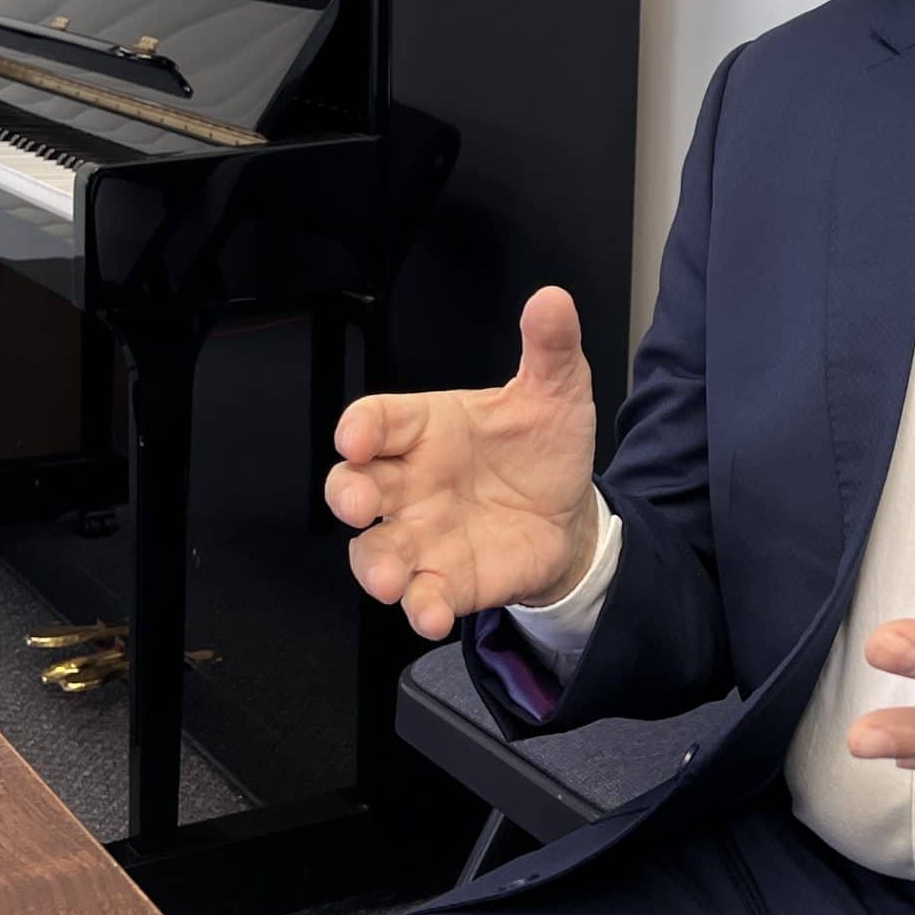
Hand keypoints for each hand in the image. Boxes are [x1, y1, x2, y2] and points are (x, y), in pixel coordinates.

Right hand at [325, 285, 603, 640]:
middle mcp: (409, 483)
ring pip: (373, 552)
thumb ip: (549, 347)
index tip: (357, 435)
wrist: (569, 511)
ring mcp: (422, 535)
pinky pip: (420, 598)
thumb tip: (553, 300)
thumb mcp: (556, 391)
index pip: (376, 420)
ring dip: (374, 568)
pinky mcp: (446, 580)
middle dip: (345, 494)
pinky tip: (431, 614)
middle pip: (353, 485)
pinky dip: (420, 609)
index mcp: (426, 428)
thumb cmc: (540, 448)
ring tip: (390, 581)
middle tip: (356, 503)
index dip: (359, 426)